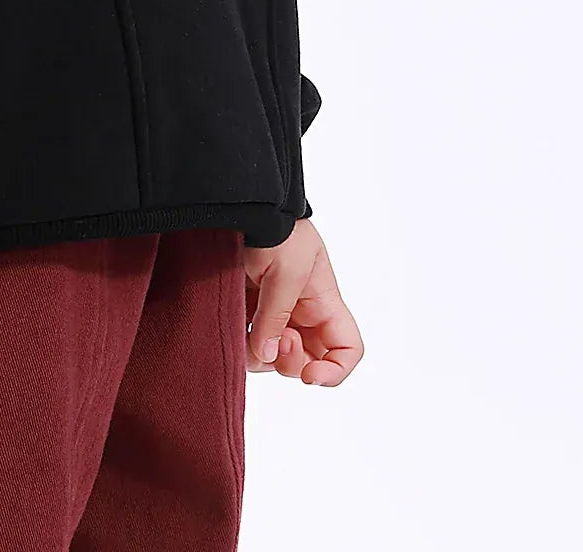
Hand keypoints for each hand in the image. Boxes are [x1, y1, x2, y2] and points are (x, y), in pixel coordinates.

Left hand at [242, 217, 362, 385]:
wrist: (245, 205)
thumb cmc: (277, 228)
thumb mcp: (285, 271)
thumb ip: (276, 316)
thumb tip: (267, 354)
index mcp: (323, 303)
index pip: (347, 348)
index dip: (335, 370)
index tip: (310, 376)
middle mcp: (303, 313)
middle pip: (308, 361)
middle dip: (290, 364)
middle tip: (273, 341)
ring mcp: (275, 312)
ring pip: (274, 356)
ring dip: (260, 355)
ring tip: (248, 328)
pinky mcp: (249, 308)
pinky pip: (249, 340)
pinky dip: (242, 342)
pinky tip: (234, 325)